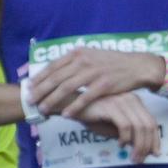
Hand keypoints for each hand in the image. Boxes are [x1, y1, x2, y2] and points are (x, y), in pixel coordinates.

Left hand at [28, 48, 161, 119]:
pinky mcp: (104, 85)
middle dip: (41, 90)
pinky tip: (66, 114)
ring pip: (67, 88)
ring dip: (53, 100)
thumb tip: (59, 68)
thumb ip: (76, 61)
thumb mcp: (93, 55)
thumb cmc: (114, 63)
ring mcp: (94, 73)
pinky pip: (85, 98)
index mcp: (78, 53)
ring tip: (43, 109)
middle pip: (56, 78)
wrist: (138, 66)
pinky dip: (74, 107)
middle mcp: (83, 61)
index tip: (29, 86)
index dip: (39, 77)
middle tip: (29, 101)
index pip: (53, 66)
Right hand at [76, 92, 162, 162]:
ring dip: (138, 146)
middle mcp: (131, 99)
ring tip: (133, 157)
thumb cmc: (94, 117)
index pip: (151, 122)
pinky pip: (125, 125)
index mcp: (135, 102)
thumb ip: (130, 135)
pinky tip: (120, 144)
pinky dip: (125, 138)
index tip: (155, 154)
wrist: (71, 106)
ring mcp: (122, 101)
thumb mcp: (115, 128)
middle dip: (147, 146)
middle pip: (148, 125)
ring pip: (139, 127)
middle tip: (141, 159)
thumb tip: (144, 149)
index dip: (155, 140)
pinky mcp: (111, 106)